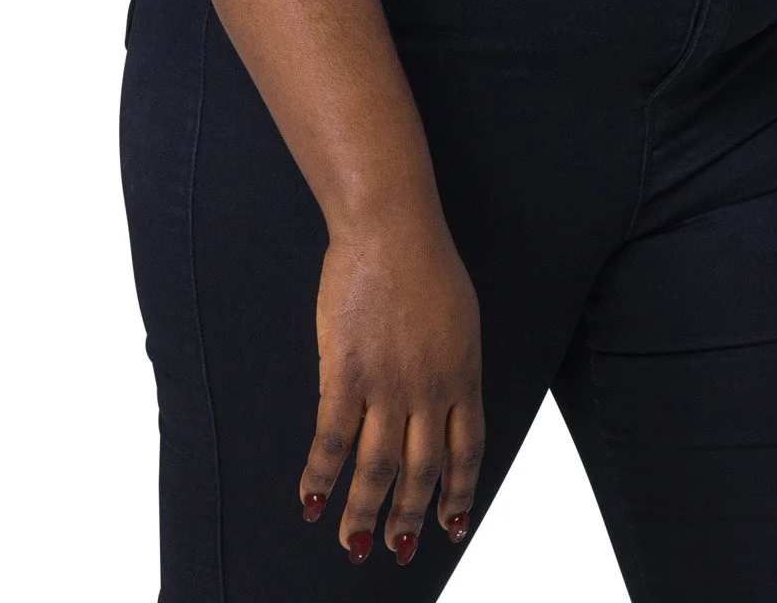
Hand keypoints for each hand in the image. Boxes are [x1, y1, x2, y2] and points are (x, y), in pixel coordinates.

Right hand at [298, 213, 485, 565]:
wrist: (390, 227)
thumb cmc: (426, 261)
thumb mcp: (460, 319)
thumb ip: (453, 365)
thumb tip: (443, 401)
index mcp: (464, 375)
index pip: (466, 451)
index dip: (458, 494)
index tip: (451, 526)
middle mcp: (430, 389)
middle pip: (421, 470)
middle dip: (409, 517)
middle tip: (395, 549)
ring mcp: (388, 384)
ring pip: (377, 467)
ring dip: (364, 512)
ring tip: (354, 544)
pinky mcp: (346, 372)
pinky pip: (332, 439)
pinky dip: (320, 475)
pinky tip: (310, 500)